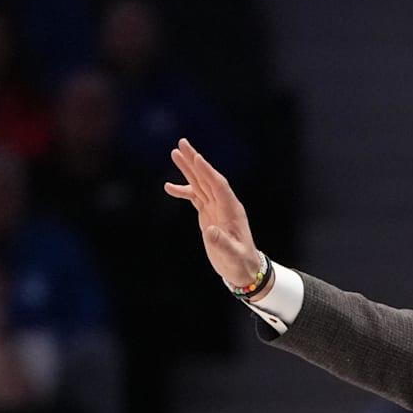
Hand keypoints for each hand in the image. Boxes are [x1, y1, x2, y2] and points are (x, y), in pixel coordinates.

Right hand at [165, 138, 261, 287]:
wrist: (244, 269)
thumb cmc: (240, 263)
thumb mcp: (232, 255)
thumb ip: (221, 243)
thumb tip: (210, 231)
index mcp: (232, 210)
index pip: (219, 186)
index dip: (208, 172)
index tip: (197, 157)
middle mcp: (225, 205)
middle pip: (208, 178)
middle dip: (195, 161)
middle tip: (182, 144)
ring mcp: (217, 208)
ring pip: (201, 184)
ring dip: (189, 169)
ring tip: (175, 153)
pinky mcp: (209, 215)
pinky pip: (195, 197)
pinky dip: (183, 190)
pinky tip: (169, 186)